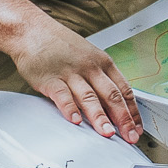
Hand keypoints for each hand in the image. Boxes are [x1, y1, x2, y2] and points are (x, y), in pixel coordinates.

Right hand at [5, 19, 141, 143]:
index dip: (133, 112)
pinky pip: (63, 95)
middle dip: (123, 118)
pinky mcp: (50, 78)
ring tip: (107, 133)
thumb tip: (114, 106)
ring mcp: (70, 72)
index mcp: (103, 62)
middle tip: (129, 137)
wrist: (31, 30)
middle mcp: (90, 67)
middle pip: (111, 95)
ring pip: (89, 97)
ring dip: (100, 117)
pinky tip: (75, 120)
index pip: (124, 90)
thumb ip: (100, 78)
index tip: (137, 129)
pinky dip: (70, 108)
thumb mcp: (88, 55)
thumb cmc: (59, 45)